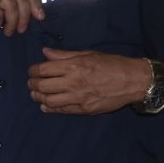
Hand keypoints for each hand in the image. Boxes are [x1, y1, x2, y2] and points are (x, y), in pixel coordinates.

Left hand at [27, 49, 147, 114]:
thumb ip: (64, 55)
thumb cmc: (111, 64)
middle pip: (42, 86)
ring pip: (49, 100)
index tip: (31, 71)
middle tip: (31, 83)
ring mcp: (78, 98)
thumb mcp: (88, 54)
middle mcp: (73, 82)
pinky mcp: (84, 109)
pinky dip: (50, 108)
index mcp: (73, 66)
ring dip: (39, 97)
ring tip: (35, 94)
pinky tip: (45, 105)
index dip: (33, 71)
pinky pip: (62, 110)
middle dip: (33, 84)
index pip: (43, 70)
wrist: (132, 81)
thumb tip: (45, 52)